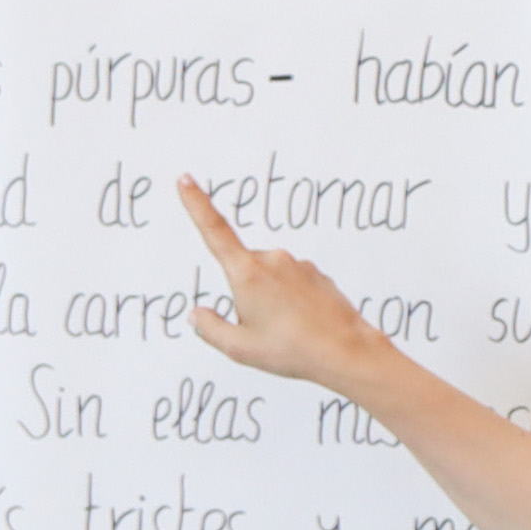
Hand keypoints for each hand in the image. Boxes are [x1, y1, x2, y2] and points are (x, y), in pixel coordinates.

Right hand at [180, 178, 390, 394]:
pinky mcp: (315, 273)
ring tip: (287, 332)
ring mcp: (297, 264)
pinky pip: (292, 285)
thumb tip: (197, 314)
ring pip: (269, 280)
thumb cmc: (291, 350)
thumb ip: (210, 328)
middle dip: (245, 296)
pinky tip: (303, 326)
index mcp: (247, 274)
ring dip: (270, 301)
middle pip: (243, 271)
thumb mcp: (239, 348)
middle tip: (262, 330)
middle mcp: (272, 260)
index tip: (186, 179)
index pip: (214, 232)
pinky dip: (291, 303)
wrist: (345, 350)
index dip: (196, 204)